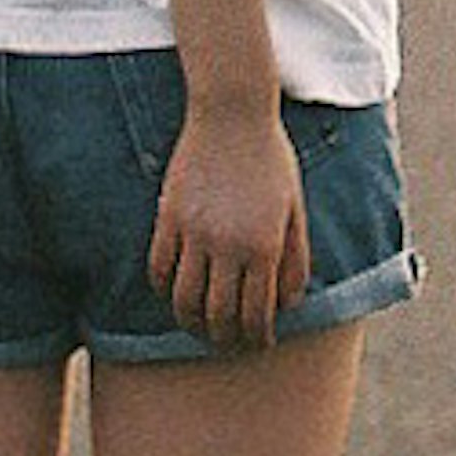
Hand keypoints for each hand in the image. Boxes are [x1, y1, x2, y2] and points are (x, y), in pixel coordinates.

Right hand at [147, 93, 310, 350]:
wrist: (233, 111)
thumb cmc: (271, 159)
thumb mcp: (295, 209)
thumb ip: (296, 260)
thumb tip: (289, 305)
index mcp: (264, 245)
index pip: (256, 315)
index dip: (258, 339)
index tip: (259, 344)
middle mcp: (227, 244)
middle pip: (218, 316)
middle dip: (225, 339)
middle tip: (229, 343)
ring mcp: (193, 230)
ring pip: (184, 300)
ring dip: (190, 323)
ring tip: (200, 327)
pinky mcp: (168, 216)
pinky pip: (159, 268)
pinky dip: (165, 289)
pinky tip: (175, 292)